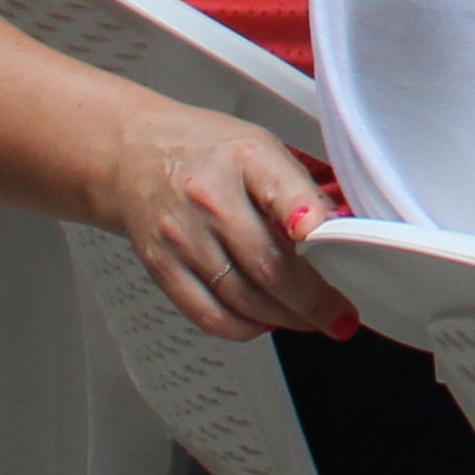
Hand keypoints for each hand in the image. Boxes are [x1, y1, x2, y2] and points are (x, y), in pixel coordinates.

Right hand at [88, 105, 352, 342]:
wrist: (131, 154)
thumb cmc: (202, 150)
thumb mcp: (259, 146)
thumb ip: (300, 185)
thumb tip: (344, 225)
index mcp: (245, 157)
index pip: (282, 190)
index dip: (310, 219)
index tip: (333, 240)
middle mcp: (211, 198)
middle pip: (268, 264)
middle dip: (313, 301)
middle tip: (340, 317)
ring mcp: (183, 237)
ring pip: (243, 298)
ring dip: (285, 319)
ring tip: (309, 321)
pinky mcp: (162, 267)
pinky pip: (208, 314)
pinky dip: (243, 328)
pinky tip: (264, 322)